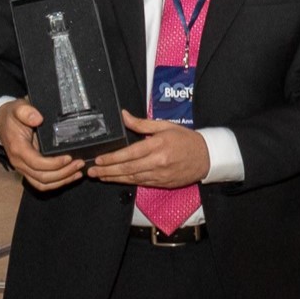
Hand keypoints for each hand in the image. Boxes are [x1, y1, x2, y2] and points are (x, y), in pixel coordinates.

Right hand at [0, 99, 83, 190]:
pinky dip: (57, 182)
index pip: (37, 163)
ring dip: (62, 180)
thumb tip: (37, 118)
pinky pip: (42, 183)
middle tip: (79, 163)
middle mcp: (19, 162)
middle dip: (64, 173)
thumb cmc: (12, 116)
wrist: (2, 121)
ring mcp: (23, 168)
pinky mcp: (29, 170)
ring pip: (43, 184)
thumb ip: (26, 112)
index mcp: (18, 149)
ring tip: (78, 171)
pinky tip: (71, 176)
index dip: (54, 163)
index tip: (69, 157)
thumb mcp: (18, 108)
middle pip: (43, 177)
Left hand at [86, 111, 209, 187]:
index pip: (130, 153)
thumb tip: (123, 115)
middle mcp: (158, 162)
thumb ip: (142, 123)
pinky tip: (117, 180)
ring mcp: (160, 175)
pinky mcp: (163, 183)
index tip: (99, 159)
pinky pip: (141, 183)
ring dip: (114, 178)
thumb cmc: (187, 140)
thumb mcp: (165, 126)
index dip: (112, 158)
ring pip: (132, 178)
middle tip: (91, 171)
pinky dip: (127, 182)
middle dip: (107, 170)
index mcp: (158, 145)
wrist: (208, 157)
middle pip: (127, 168)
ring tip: (99, 177)